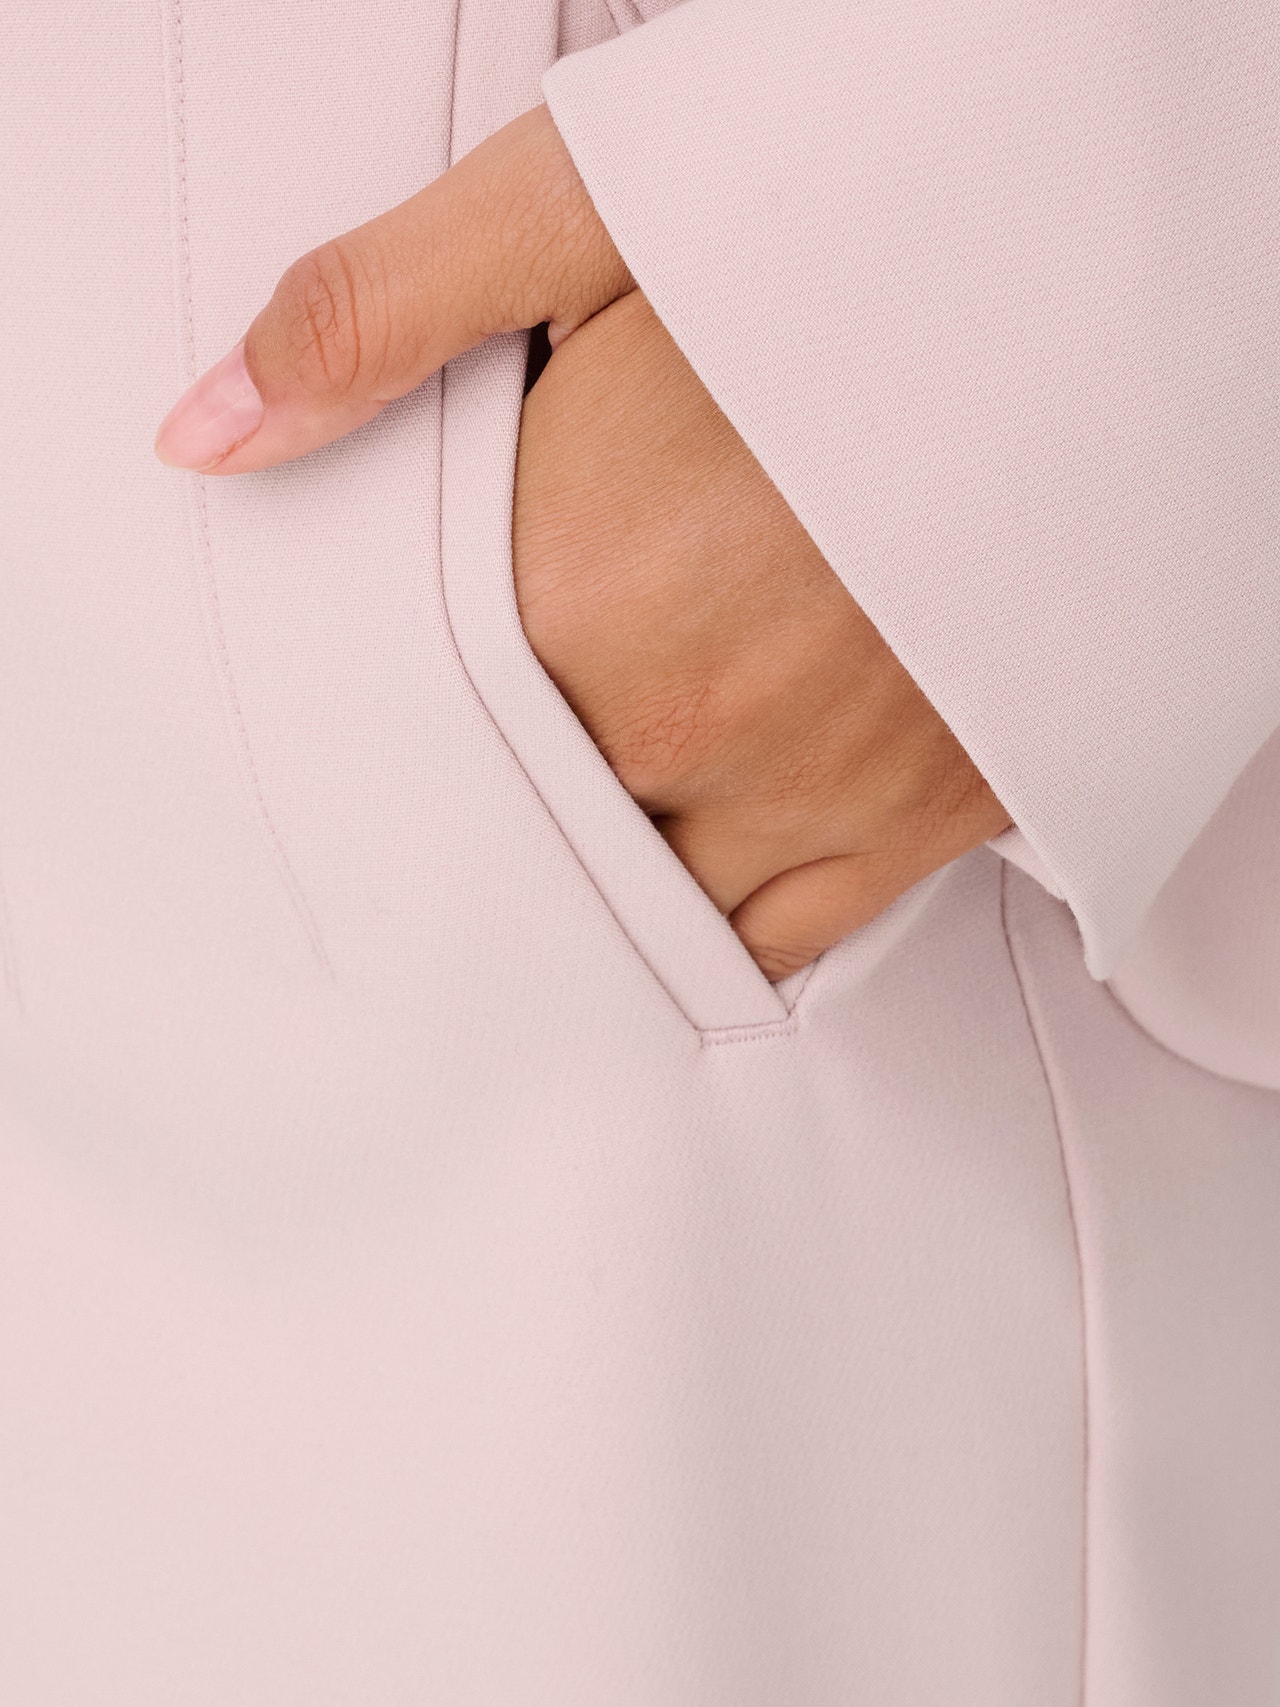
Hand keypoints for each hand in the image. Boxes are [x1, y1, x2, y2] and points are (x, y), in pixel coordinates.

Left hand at [154, 105, 1010, 978]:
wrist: (1124, 277)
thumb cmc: (868, 228)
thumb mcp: (596, 211)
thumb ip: (382, 319)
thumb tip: (215, 431)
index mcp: (578, 590)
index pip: (410, 731)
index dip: (384, 726)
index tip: (380, 724)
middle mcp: (690, 724)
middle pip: (523, 824)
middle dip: (488, 803)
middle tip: (479, 771)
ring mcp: (815, 788)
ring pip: (642, 900)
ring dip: (603, 867)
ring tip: (583, 830)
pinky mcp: (924, 817)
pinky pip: (782, 937)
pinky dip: (721, 924)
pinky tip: (693, 875)